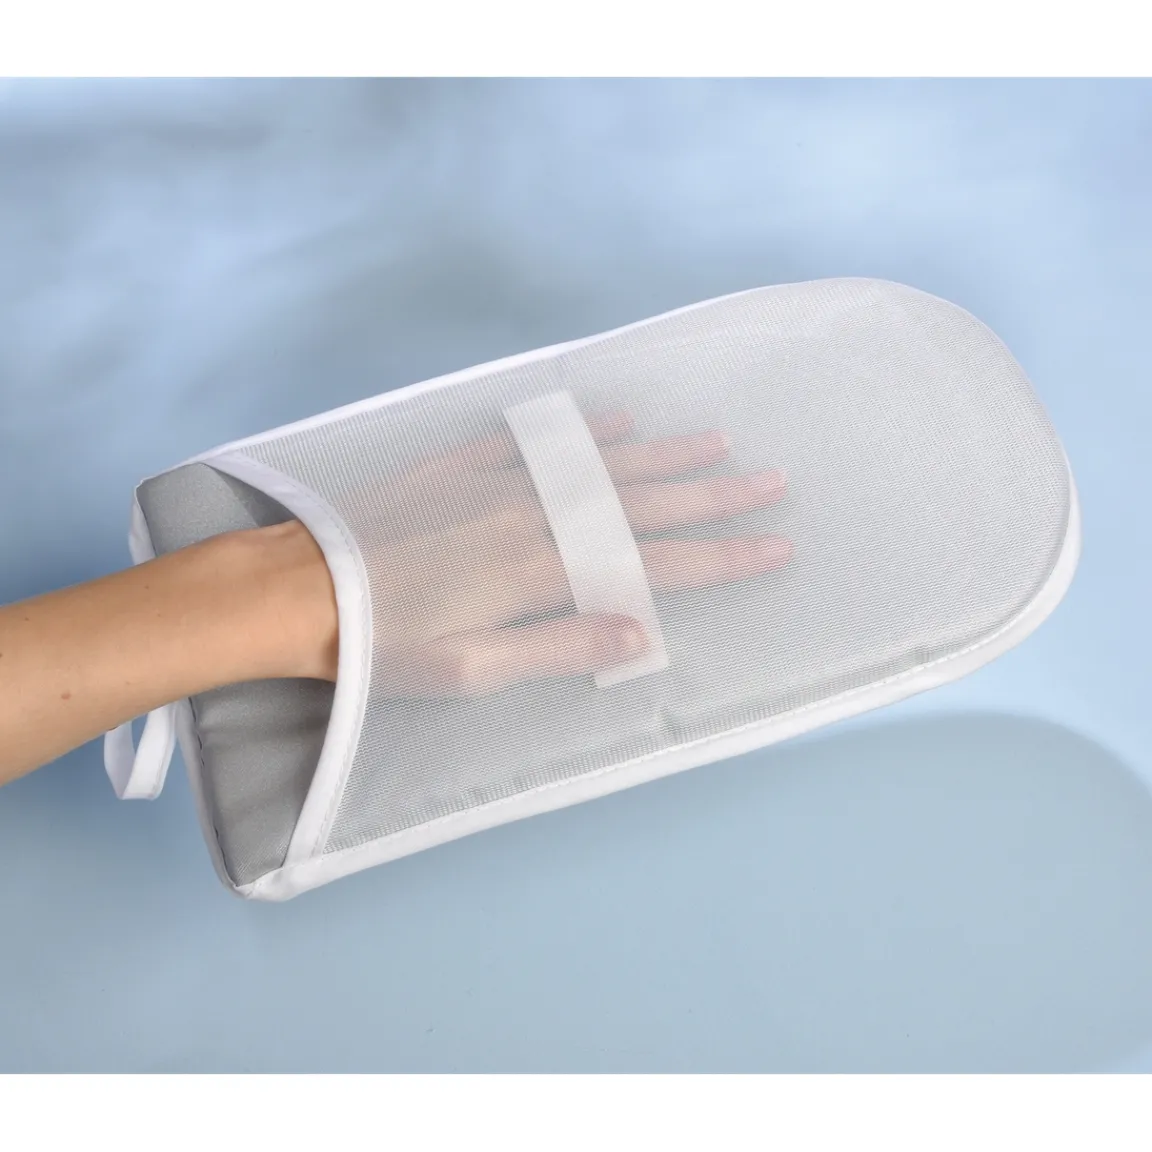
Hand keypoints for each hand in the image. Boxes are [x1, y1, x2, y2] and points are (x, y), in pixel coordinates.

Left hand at [357, 411, 791, 696]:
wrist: (301, 586)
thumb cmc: (386, 643)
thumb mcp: (473, 669)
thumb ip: (561, 649)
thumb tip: (643, 633)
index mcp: (541, 569)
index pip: (654, 563)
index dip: (721, 557)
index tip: (776, 546)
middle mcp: (531, 514)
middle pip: (641, 502)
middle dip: (713, 495)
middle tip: (772, 480)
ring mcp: (496, 482)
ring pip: (597, 463)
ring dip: (661, 454)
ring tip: (716, 442)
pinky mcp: (459, 466)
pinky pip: (533, 439)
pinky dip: (579, 429)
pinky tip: (614, 419)